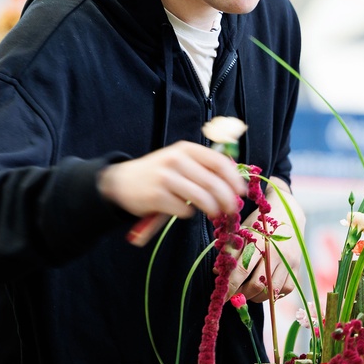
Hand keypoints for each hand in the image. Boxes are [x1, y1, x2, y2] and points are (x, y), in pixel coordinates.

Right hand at [97, 141, 245, 219]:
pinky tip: (180, 208)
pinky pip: (184, 210)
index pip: (219, 162)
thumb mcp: (179, 160)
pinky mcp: (157, 196)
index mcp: (185, 149)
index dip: (234, 179)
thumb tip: (235, 182)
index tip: (242, 192)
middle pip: (213, 183)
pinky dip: (187, 212)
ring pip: (202, 198)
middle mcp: (176, 160)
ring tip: (213, 213)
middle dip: (228, 200)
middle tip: (232, 210)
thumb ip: (202, 166)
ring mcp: (165, 178)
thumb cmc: (158, 173)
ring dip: (212, 210)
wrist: (122, 181)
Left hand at [227, 178, 305, 303]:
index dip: (230, 287)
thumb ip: (231, 251)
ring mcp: (288, 262)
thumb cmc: (259, 222)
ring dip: (256, 296)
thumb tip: (218, 273)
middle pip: (256, 285)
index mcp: (259, 241)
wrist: (287, 212)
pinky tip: (265, 287)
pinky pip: (285, 290)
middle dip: (242, 294)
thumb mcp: (243, 231)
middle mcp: (276, 253)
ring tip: (248, 291)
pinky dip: (273, 293)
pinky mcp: (296, 267)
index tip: (221, 297)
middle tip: (234, 293)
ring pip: (271, 291)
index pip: (242, 270)